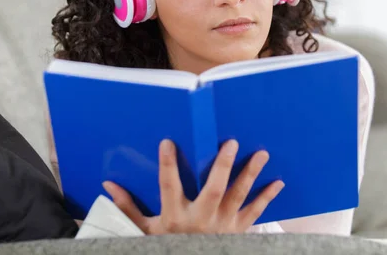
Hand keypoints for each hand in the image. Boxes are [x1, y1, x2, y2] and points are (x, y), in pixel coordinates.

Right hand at [102, 138, 283, 234]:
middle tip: (231, 143)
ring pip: (238, 197)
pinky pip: (255, 213)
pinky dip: (267, 198)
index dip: (168, 164)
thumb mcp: (144, 231)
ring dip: (250, 175)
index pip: (169, 186)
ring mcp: (222, 225)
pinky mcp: (238, 231)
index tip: (168, 142)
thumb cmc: (167, 246)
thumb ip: (128, 207)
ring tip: (261, 154)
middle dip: (223, 166)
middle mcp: (200, 219)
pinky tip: (278, 182)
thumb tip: (108, 185)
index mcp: (175, 216)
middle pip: (214, 189)